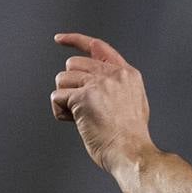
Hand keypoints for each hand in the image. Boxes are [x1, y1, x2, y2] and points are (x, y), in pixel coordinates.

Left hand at [52, 33, 155, 173]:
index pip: (98, 46)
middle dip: (71, 84)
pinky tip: (74, 122)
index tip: (59, 39)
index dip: (75, 40)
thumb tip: (93, 83)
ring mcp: (98, 84)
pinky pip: (57, 97)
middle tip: (82, 106)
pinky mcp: (83, 97)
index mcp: (127, 74)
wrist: (132, 152)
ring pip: (62, 79)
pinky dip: (60, 112)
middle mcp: (113, 74)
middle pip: (73, 64)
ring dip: (65, 99)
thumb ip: (117, 86)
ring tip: (81, 116)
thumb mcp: (134, 102)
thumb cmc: (131, 137)